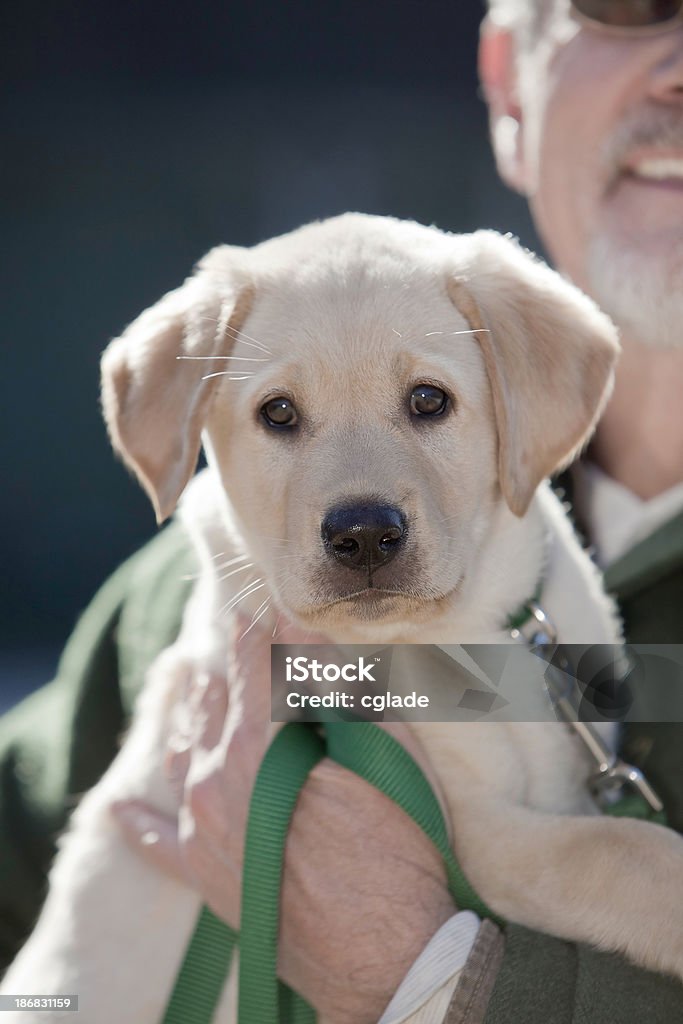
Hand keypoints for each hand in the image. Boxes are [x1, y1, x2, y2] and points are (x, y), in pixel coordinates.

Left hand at [112, 617, 454, 1023]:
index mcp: (261, 742)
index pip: (256, 666)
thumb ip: (338, 686)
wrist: (386, 953)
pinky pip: (155, 843)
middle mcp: (217, 779)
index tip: (257, 604)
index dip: (259, 630)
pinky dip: (138, 822)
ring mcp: (203, 830)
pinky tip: (120, 808)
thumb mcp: (383, 751)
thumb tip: (306, 632)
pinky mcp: (203, 876)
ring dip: (189, 718)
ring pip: (182, 756)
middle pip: (214, 706)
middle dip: (226, 669)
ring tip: (189, 685)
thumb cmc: (396, 845)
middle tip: (231, 635)